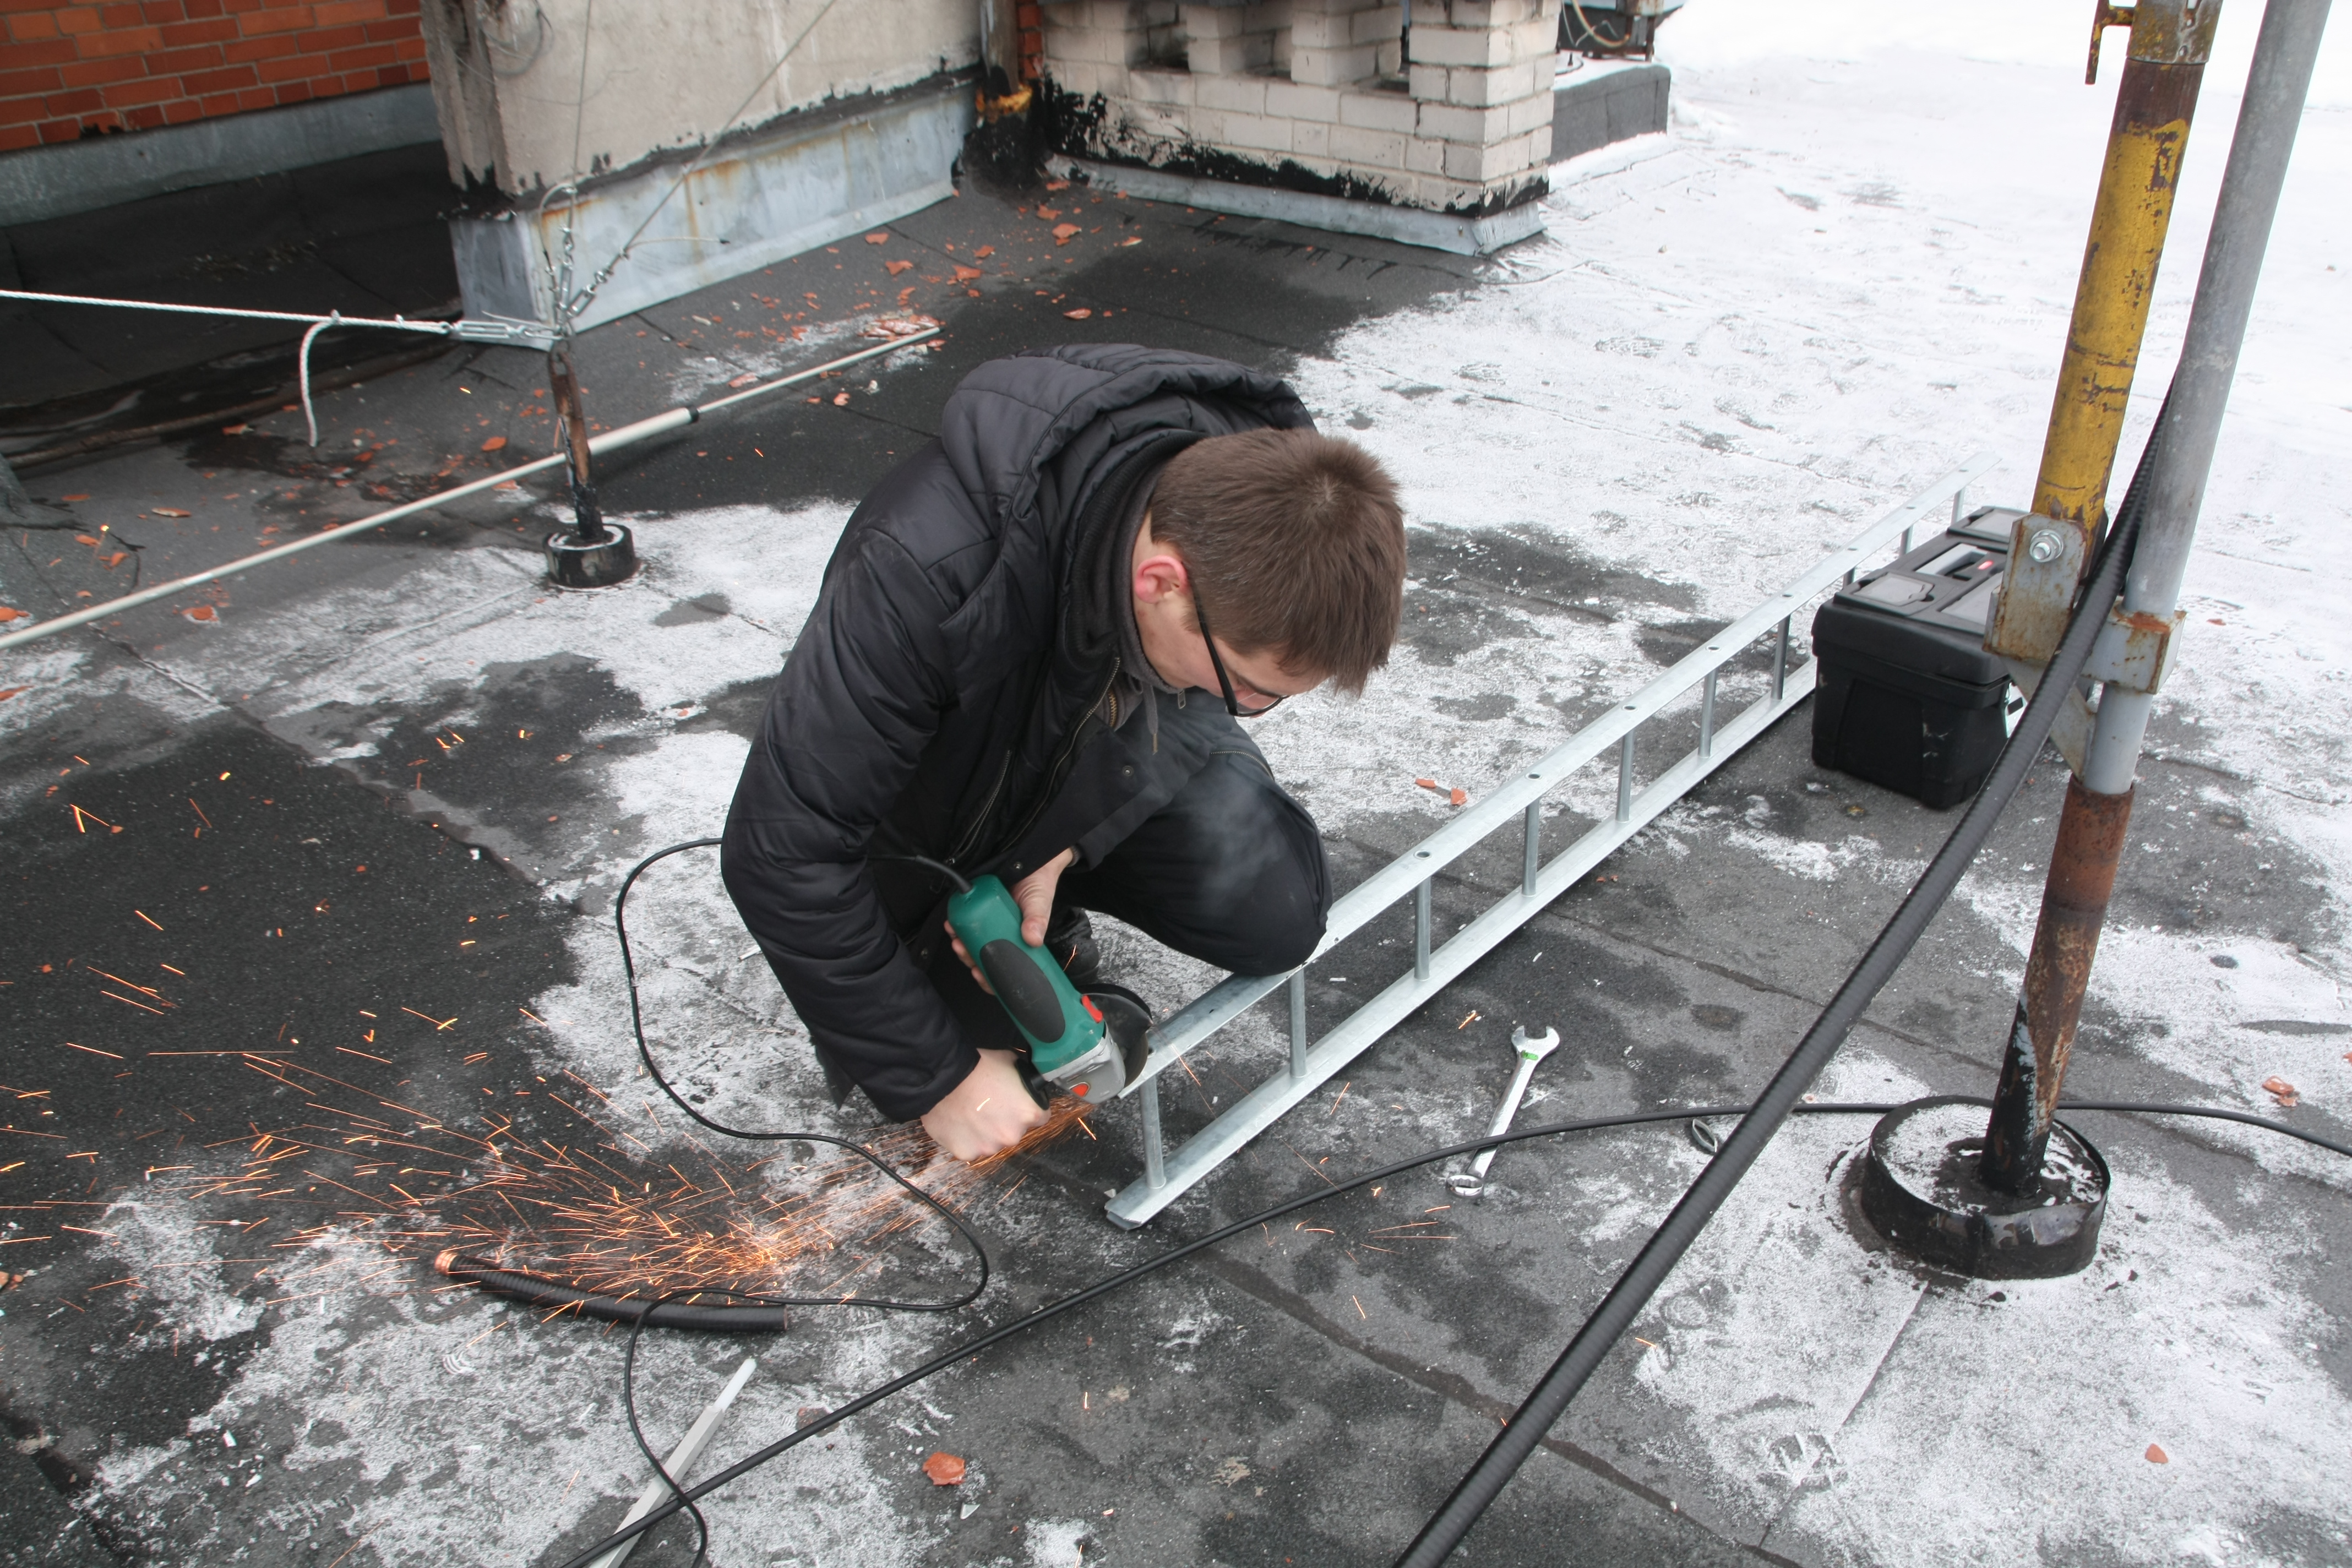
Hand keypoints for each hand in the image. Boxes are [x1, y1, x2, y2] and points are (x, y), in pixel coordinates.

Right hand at [919, 1049, 1046, 1160]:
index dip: (1026, 1109)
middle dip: (1004, 1121)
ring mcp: (989, 1147)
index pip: (1039, 1117)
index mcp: (1030, 1113)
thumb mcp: (1012, 1063)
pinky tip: (958, 1121)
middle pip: (1014, 1131)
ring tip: (970, 1112)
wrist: (943, 1076)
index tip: (1015, 1104)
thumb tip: (1027, 1085)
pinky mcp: (966, 1152)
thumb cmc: (978, 1066)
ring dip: (984, 1132)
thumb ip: (1024, 1082)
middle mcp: (1013, 1135)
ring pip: (991, 1142)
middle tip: (988, 1105)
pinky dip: (966, 1138)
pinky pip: (970, 1148)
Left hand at [947, 848, 1075, 993]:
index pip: (1002, 966)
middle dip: (970, 958)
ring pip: (972, 940)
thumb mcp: (1040, 903)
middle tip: (963, 952)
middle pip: (983, 955)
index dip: (989, 977)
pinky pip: (967, 920)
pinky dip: (958, 925)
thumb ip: (1038, 919)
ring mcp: (989, 920)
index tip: (979, 975)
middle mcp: (1002, 933)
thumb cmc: (1040, 884)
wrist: (1035, 857)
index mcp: (1018, 940)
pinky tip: (952, 925)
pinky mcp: (980, 905)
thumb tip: (1033, 939)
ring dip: (961, 943)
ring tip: (955, 940)